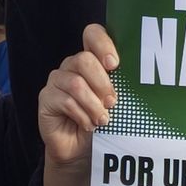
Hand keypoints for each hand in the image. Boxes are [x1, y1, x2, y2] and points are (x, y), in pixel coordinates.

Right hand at [38, 24, 117, 185]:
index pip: (92, 34)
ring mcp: (56, 81)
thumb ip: (120, 85)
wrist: (82, 151)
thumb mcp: (116, 101)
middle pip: (84, 59)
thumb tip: (139, 77)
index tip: (115, 64)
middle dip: (102, 83)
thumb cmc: (103, 122)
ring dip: (93, 105)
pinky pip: (65, 101)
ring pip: (75, 83)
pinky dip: (82, 116)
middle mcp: (71, 66)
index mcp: (91, 59)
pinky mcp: (46, 98)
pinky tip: (88, 126)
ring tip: (103, 120)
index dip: (102, 44)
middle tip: (113, 103)